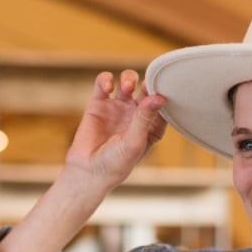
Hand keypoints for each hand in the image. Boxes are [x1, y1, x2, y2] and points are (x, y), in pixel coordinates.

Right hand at [64, 70, 166, 187]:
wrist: (87, 172)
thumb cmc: (115, 164)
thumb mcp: (134, 142)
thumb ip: (145, 118)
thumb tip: (160, 97)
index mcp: (151, 126)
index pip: (163, 105)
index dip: (164, 95)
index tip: (164, 91)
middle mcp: (136, 115)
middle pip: (147, 89)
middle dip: (148, 84)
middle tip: (146, 86)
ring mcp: (117, 108)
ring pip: (127, 82)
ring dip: (129, 79)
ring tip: (127, 87)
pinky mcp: (98, 104)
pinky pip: (103, 84)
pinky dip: (105, 80)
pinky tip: (107, 87)